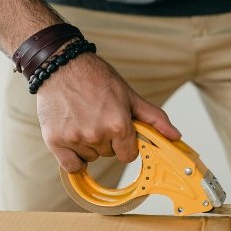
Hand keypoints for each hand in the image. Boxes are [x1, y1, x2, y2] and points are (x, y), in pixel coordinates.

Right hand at [36, 53, 181, 172]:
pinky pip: (71, 166)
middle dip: (107, 140)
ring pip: (91, 157)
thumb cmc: (97, 78)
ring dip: (89, 145)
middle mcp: (96, 134)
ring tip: (83, 119)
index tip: (119, 130)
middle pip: (109, 154)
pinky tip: (73, 137)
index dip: (126, 143)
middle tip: (98, 117)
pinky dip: (74, 157)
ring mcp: (74, 138)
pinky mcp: (54, 140)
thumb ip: (155, 119)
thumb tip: (176, 136)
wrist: (61, 65)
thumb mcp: (130, 96)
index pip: (129, 155)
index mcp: (118, 125)